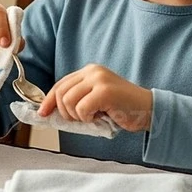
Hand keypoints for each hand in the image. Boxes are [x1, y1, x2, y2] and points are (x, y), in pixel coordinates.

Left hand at [39, 64, 153, 131]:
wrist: (149, 110)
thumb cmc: (122, 109)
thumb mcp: (94, 100)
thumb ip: (76, 100)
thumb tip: (50, 111)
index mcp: (88, 71)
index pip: (60, 84)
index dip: (49, 100)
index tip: (43, 113)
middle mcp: (92, 71)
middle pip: (60, 93)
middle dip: (65, 112)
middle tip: (80, 119)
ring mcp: (99, 79)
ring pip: (68, 101)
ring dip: (77, 116)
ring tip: (93, 116)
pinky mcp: (104, 91)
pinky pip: (81, 109)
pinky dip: (87, 118)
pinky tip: (100, 117)